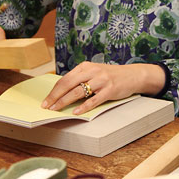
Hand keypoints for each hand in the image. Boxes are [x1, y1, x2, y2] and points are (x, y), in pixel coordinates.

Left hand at [41, 62, 164, 114]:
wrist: (133, 75)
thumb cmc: (111, 76)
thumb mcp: (95, 73)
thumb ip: (81, 79)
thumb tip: (62, 94)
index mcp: (86, 66)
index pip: (65, 79)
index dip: (53, 90)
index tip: (45, 100)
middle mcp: (93, 71)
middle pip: (68, 84)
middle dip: (55, 96)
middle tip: (46, 106)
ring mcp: (102, 80)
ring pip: (78, 92)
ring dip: (64, 102)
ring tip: (56, 110)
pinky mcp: (110, 90)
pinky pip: (94, 100)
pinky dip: (83, 107)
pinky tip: (76, 112)